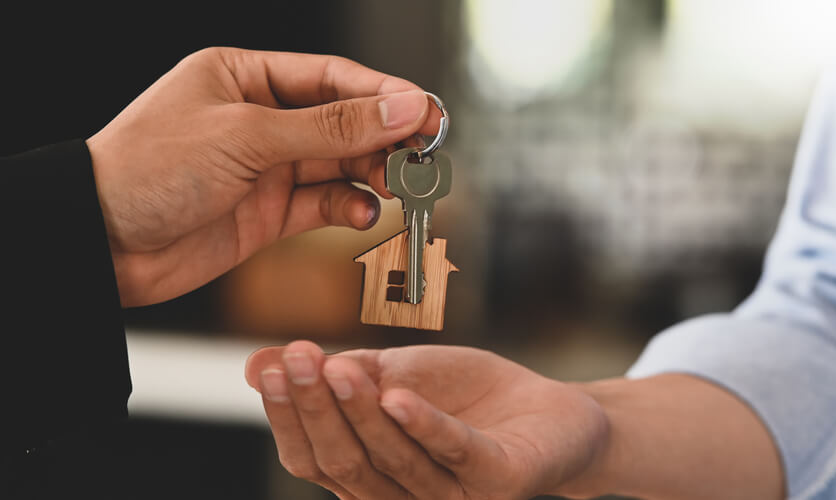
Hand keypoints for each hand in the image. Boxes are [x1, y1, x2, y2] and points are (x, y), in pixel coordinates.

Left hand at [86, 47, 438, 306]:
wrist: (101, 245)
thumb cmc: (149, 170)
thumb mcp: (248, 136)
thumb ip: (331, 128)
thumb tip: (399, 108)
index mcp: (245, 77)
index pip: (331, 78)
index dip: (383, 94)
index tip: (425, 112)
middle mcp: (259, 119)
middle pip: (343, 122)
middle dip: (386, 138)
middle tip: (424, 155)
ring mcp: (265, 167)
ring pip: (339, 165)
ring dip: (374, 175)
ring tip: (400, 186)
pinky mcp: (268, 213)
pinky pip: (324, 204)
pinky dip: (349, 207)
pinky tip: (365, 212)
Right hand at [245, 342, 610, 499]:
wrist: (554, 411)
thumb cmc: (469, 397)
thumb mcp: (397, 375)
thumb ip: (338, 374)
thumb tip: (256, 364)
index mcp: (374, 476)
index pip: (315, 457)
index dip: (289, 416)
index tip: (272, 365)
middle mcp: (405, 497)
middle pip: (347, 464)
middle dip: (316, 411)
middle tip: (295, 360)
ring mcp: (454, 495)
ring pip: (394, 461)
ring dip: (361, 414)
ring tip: (338, 367)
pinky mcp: (500, 482)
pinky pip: (459, 455)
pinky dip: (427, 426)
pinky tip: (399, 396)